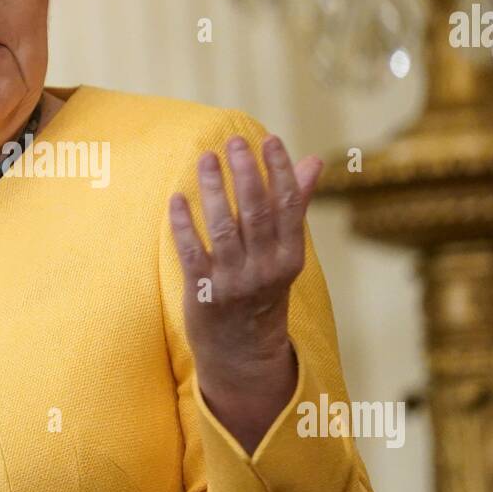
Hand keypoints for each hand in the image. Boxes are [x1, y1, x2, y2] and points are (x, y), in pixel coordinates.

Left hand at [167, 132, 322, 450]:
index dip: (280, 170)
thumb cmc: (265, 289)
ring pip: (224, 228)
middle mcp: (266, 269)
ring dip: (215, 190)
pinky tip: (177, 198)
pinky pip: (192, 253)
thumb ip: (296, 203)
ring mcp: (234, 281)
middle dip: (247, 174)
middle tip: (235, 142)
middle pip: (257, 213)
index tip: (269, 140)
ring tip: (206, 159)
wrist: (244, 351)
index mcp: (290, 256)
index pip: (289, 206)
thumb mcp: (287, 252)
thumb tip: (315, 159)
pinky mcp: (204, 292)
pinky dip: (183, 225)